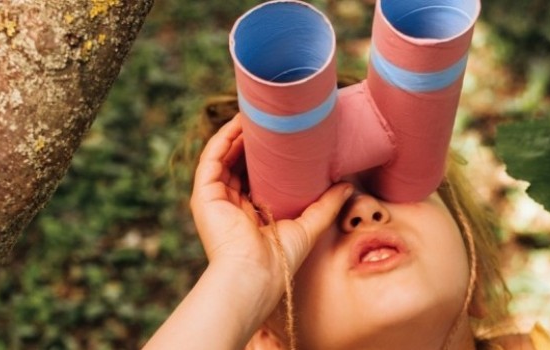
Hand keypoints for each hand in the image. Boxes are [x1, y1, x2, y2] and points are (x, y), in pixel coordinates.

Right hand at [190, 117, 352, 293]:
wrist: (255, 275)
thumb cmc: (279, 260)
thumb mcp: (307, 226)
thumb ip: (325, 205)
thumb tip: (347, 185)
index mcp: (249, 213)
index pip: (254, 176)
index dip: (265, 155)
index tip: (282, 135)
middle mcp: (228, 205)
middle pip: (237, 163)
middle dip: (250, 140)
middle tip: (268, 118)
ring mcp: (214, 200)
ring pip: (223, 157)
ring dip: (236, 134)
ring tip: (254, 113)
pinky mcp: (203, 196)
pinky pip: (211, 159)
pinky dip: (223, 140)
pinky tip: (237, 125)